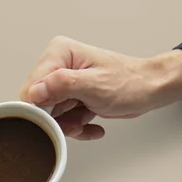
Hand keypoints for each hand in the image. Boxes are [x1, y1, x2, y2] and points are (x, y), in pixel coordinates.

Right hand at [19, 36, 181, 139]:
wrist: (149, 90)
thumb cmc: (130, 83)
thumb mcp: (95, 85)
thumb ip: (62, 86)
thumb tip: (35, 91)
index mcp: (59, 54)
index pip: (31, 87)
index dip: (40, 110)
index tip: (55, 121)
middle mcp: (58, 66)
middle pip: (39, 104)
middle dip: (58, 120)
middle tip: (78, 121)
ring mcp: (63, 83)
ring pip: (51, 116)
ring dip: (70, 125)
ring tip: (88, 118)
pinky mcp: (70, 98)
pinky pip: (63, 120)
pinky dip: (77, 128)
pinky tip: (92, 125)